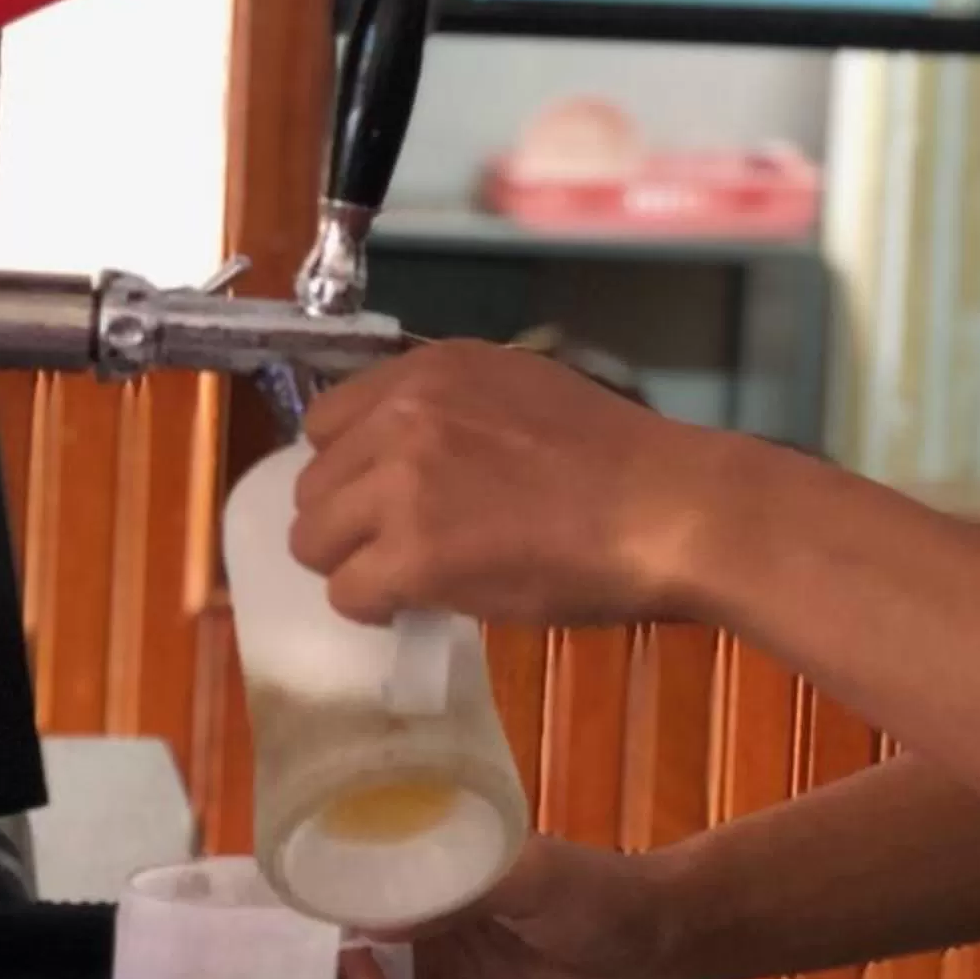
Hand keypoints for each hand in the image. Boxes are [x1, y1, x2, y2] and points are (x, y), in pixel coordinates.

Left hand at [292, 340, 733, 628]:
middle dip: (349, 521)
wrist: (666, 508)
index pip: (329, 420)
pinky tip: (416, 606)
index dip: (352, 468)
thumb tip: (414, 459)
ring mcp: (402, 483)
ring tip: (410, 579)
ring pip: (313, 540)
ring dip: (355, 565)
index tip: (385, 498)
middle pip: (313, 483)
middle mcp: (405, 413)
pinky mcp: (413, 554)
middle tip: (402, 548)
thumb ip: (459, 411)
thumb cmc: (622, 462)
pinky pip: (348, 592)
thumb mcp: (527, 392)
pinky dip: (376, 609)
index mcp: (433, 369)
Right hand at [332, 834, 679, 978]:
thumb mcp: (533, 876)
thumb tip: (378, 916)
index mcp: (434, 872)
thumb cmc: (601, 892)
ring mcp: (441, 970)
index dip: (332, 932)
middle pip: (349, 953)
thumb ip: (463, 886)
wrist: (663, 944)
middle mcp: (426, 919)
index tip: (340, 969)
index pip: (356, 896)